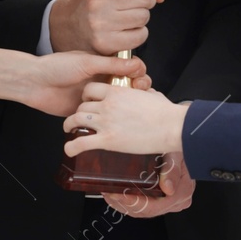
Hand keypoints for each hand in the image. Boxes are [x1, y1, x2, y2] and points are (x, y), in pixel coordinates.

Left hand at [0, 47, 150, 117]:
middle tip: (140, 105)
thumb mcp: (87, 63)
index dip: (139, 81)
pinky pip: (94, 128)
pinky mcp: (82, 118)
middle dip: (133, 101)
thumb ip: (111, 65)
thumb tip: (137, 65)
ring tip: (125, 120)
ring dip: (118, 118)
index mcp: (104, 71)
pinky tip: (108, 129)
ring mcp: (92, 104)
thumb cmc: (58, 67)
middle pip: (124, 96)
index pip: (129, 76)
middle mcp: (100, 88)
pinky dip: (101, 129)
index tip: (145, 86)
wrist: (33, 81)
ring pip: (112, 113)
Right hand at [47, 0, 162, 54]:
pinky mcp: (106, 42)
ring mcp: (102, 23)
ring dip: (141, 17)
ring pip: (144, 17)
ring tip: (127, 16)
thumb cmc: (93, 1)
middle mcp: (99, 0)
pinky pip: (140, 35)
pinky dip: (138, 33)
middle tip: (135, 3)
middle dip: (146, 0)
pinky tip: (127, 30)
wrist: (69, 24)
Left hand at [63, 82, 187, 156]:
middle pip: (82, 105)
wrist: (171, 126)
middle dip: (78, 112)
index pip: (91, 89)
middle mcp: (108, 105)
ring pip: (77, 119)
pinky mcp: (108, 140)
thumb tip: (146, 92)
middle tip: (79, 119)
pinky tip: (69, 149)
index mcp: (117, 92)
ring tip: (69, 129)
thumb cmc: (165, 112)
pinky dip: (72, 147)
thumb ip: (143, 92)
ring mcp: (106, 122)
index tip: (87, 101)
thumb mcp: (152, 94)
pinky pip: (82, 143)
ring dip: (70, 125)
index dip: (86, 95)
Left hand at [102, 153, 194, 217]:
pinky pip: (142, 206)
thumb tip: (168, 189)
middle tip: (107, 193)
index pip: (153, 207)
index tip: (117, 195)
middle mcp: (176, 202)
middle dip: (123, 203)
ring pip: (141, 211)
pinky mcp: (161, 200)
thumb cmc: (178, 146)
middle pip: (144, 211)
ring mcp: (168, 203)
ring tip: (108, 192)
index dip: (132, 203)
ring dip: (122, 204)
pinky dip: (127, 202)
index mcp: (181, 193)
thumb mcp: (175, 153)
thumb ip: (172, 169)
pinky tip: (116, 194)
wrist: (182, 142)